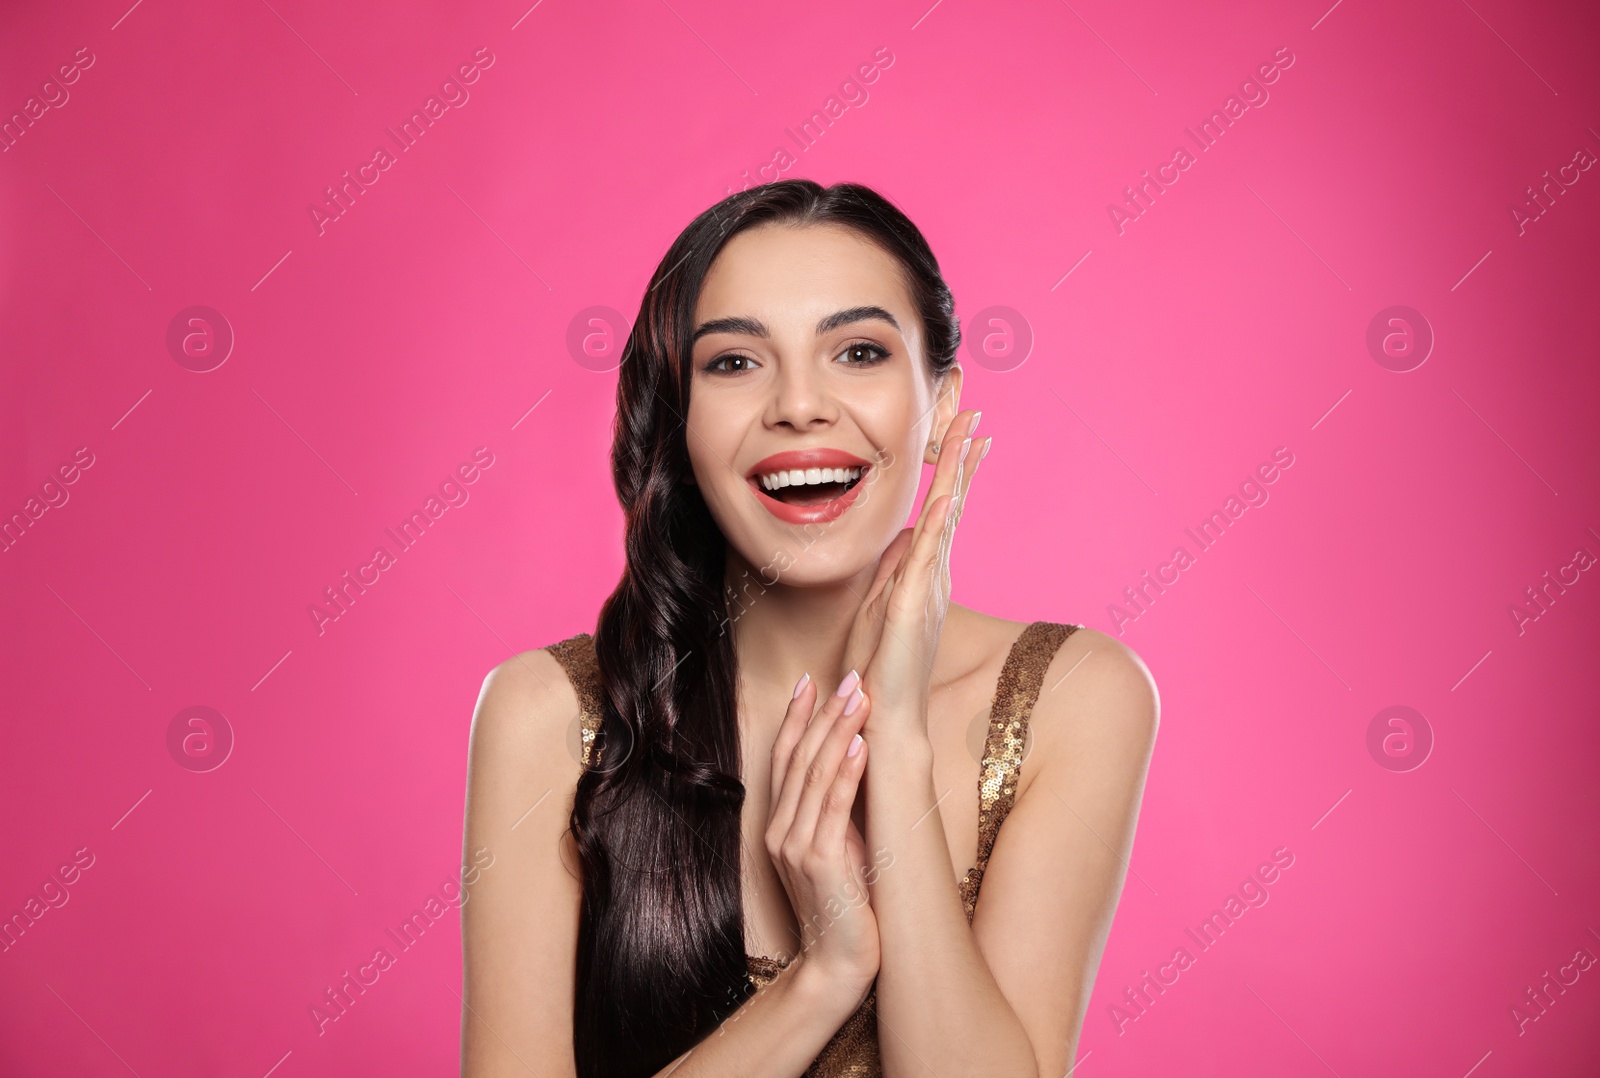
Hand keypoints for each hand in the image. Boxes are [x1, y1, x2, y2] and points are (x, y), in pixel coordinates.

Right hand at [764, 669, 878, 992]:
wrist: (837, 965)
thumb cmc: (846, 908)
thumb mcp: (837, 850)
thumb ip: (835, 813)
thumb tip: (854, 765)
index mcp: (780, 826)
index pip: (784, 760)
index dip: (796, 718)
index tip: (810, 681)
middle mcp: (780, 832)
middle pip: (798, 759)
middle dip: (824, 714)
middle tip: (850, 676)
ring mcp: (796, 847)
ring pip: (814, 776)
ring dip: (838, 732)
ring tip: (858, 697)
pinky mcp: (819, 862)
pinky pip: (832, 808)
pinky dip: (846, 773)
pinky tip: (861, 745)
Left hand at [842, 410, 987, 739]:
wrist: (884, 717)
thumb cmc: (878, 669)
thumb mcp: (878, 604)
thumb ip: (893, 567)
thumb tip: (906, 531)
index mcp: (926, 573)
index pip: (946, 511)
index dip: (956, 471)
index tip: (969, 434)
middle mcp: (935, 575)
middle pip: (954, 503)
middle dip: (963, 457)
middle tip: (976, 415)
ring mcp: (928, 588)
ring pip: (946, 519)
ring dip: (956, 476)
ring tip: (969, 435)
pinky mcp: (913, 606)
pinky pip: (927, 557)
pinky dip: (938, 525)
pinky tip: (946, 496)